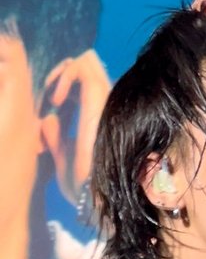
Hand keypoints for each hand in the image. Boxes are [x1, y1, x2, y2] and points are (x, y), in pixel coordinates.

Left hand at [40, 49, 110, 204]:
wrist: (93, 197)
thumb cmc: (83, 186)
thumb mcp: (62, 158)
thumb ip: (55, 137)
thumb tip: (47, 119)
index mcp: (96, 119)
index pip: (81, 84)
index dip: (60, 87)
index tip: (46, 109)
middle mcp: (104, 107)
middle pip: (85, 67)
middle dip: (59, 77)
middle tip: (47, 101)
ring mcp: (105, 101)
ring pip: (86, 61)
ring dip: (61, 73)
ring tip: (52, 98)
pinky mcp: (101, 99)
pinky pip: (82, 67)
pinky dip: (64, 75)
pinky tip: (56, 99)